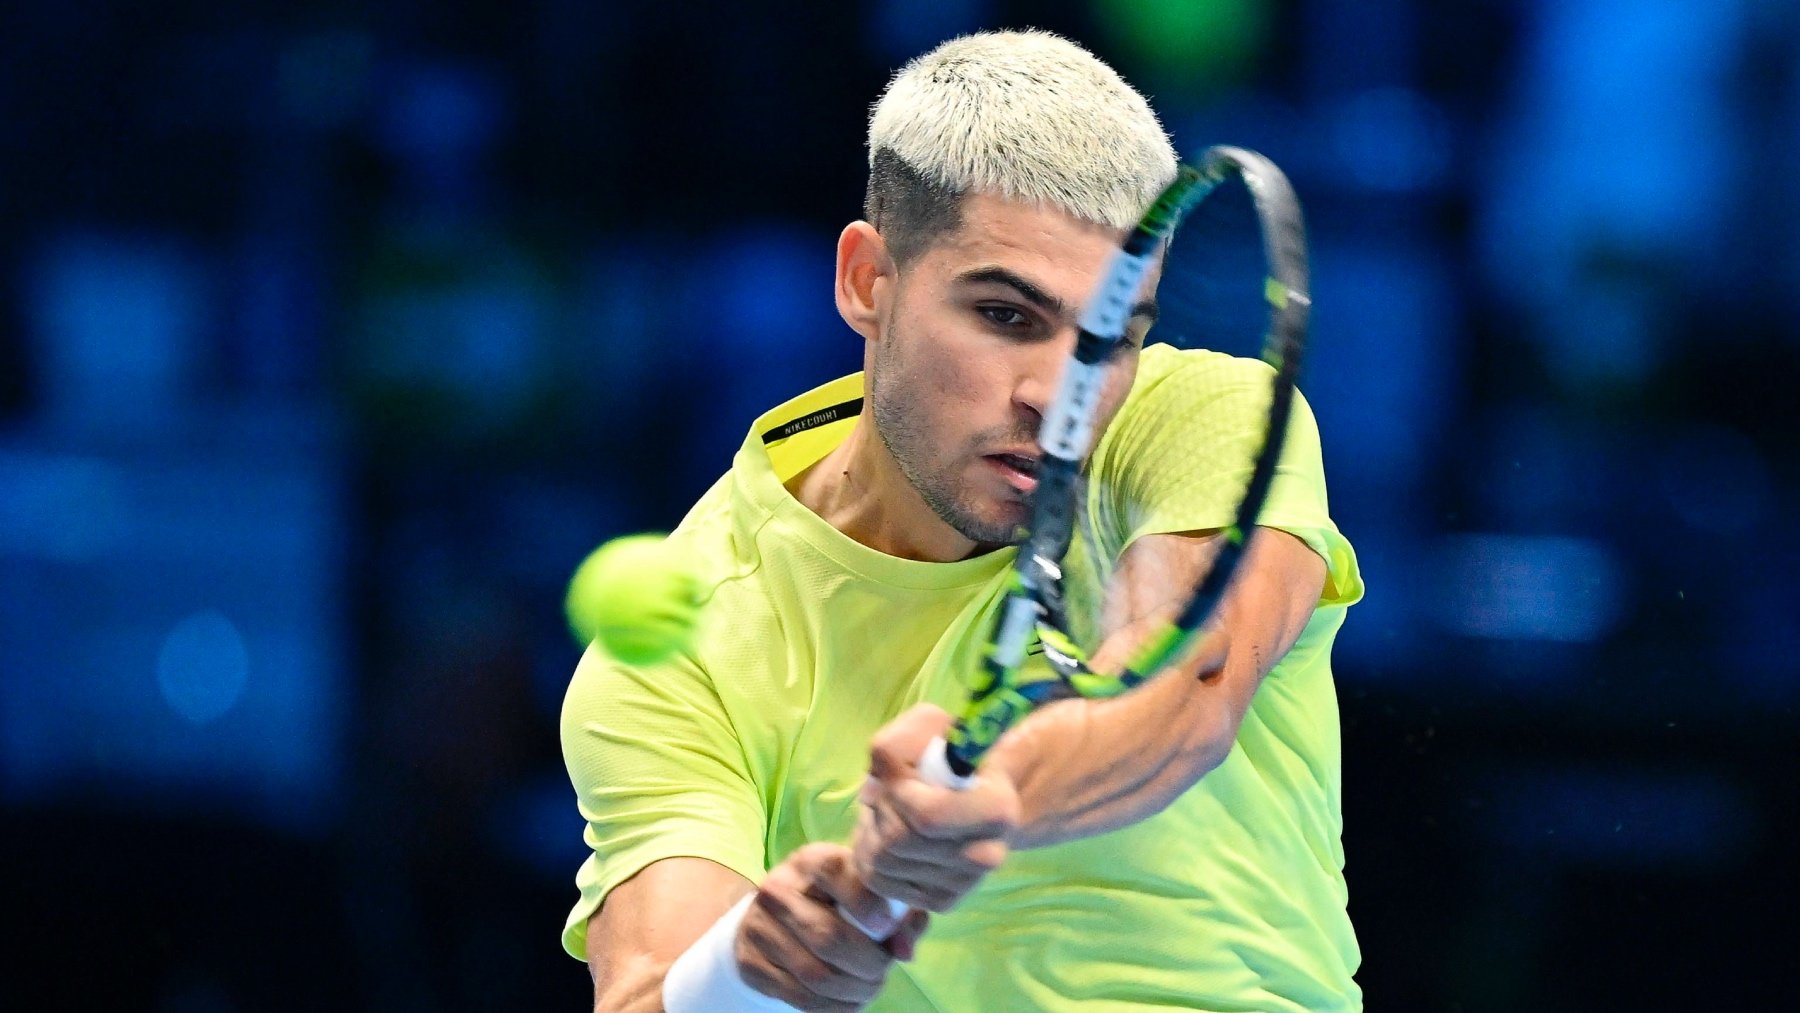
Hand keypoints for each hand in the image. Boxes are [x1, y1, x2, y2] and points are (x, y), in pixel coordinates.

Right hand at [737, 842, 927, 1011]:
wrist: (773, 919)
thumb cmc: (836, 902)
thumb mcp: (866, 894)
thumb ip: (898, 914)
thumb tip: (904, 950)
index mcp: (811, 861)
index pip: (835, 873)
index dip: (866, 903)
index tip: (885, 928)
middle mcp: (778, 889)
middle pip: (828, 936)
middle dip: (867, 963)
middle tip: (883, 971)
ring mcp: (758, 927)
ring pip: (815, 974)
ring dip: (853, 990)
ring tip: (869, 987)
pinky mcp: (751, 963)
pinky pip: (800, 997)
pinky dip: (833, 1007)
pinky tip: (848, 1000)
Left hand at [852, 704, 1020, 911]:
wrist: (966, 792)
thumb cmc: (945, 755)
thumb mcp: (927, 728)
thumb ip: (898, 743)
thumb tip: (877, 786)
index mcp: (997, 810)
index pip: (929, 817)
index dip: (899, 795)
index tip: (899, 778)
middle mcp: (989, 855)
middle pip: (900, 841)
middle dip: (881, 809)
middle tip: (888, 792)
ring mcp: (965, 884)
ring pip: (885, 862)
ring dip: (871, 830)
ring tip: (889, 812)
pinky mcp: (941, 902)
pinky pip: (881, 883)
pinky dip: (870, 855)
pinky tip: (887, 837)